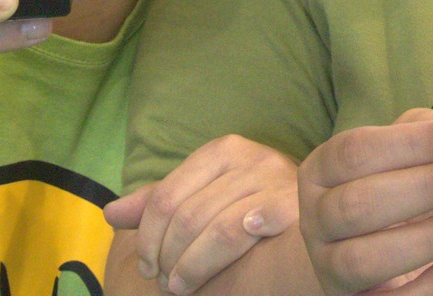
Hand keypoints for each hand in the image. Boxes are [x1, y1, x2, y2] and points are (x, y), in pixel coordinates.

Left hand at [104, 136, 298, 293]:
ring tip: (182, 286)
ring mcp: (274, 180)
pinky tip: (222, 272)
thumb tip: (110, 213)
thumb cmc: (253, 205)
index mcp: (222, 151)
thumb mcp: (206, 195)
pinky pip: (252, 231)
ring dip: (192, 267)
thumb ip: (160, 203)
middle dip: (167, 256)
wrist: (323, 208)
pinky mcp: (294, 207)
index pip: (165, 197)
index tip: (146, 267)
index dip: (147, 237)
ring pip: (216, 230)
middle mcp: (249, 158)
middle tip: (164, 283)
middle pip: (187, 215)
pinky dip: (228, 253)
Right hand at [298, 109, 432, 295]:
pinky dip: (426, 287)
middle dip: (419, 189)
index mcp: (321, 172)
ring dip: (422, 241)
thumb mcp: (392, 156)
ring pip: (361, 261)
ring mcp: (329, 267)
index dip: (408, 144)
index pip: (353, 151)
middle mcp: (316, 220)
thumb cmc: (385, 190)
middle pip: (355, 204)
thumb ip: (417, 133)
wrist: (358, 251)